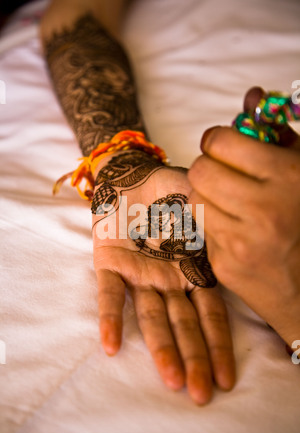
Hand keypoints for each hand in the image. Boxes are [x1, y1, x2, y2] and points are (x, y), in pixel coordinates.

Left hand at [92, 150, 234, 404]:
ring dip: (160, 347)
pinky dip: (110, 318)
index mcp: (193, 270)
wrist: (131, 176)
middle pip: (183, 325)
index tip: (226, 377)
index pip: (210, 315)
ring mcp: (139, 276)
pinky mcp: (109, 263)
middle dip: (193, 359)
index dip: (218, 345)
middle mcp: (168, 281)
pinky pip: (109, 294)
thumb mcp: (202, 204)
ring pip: (150, 316)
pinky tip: (111, 346)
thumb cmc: (170, 191)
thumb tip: (240, 237)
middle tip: (200, 394)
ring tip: (171, 379)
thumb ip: (217, 222)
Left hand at [188, 97, 299, 345]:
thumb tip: (252, 95)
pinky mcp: (224, 266)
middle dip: (209, 167)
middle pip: (200, 170)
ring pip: (195, 199)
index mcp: (288, 178)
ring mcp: (241, 242)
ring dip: (208, 196)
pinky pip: (201, 230)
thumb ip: (279, 133)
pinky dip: (213, 225)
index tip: (223, 146)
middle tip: (224, 174)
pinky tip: (236, 231)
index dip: (218, 140)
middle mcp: (263, 209)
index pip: (221, 142)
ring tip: (231, 203)